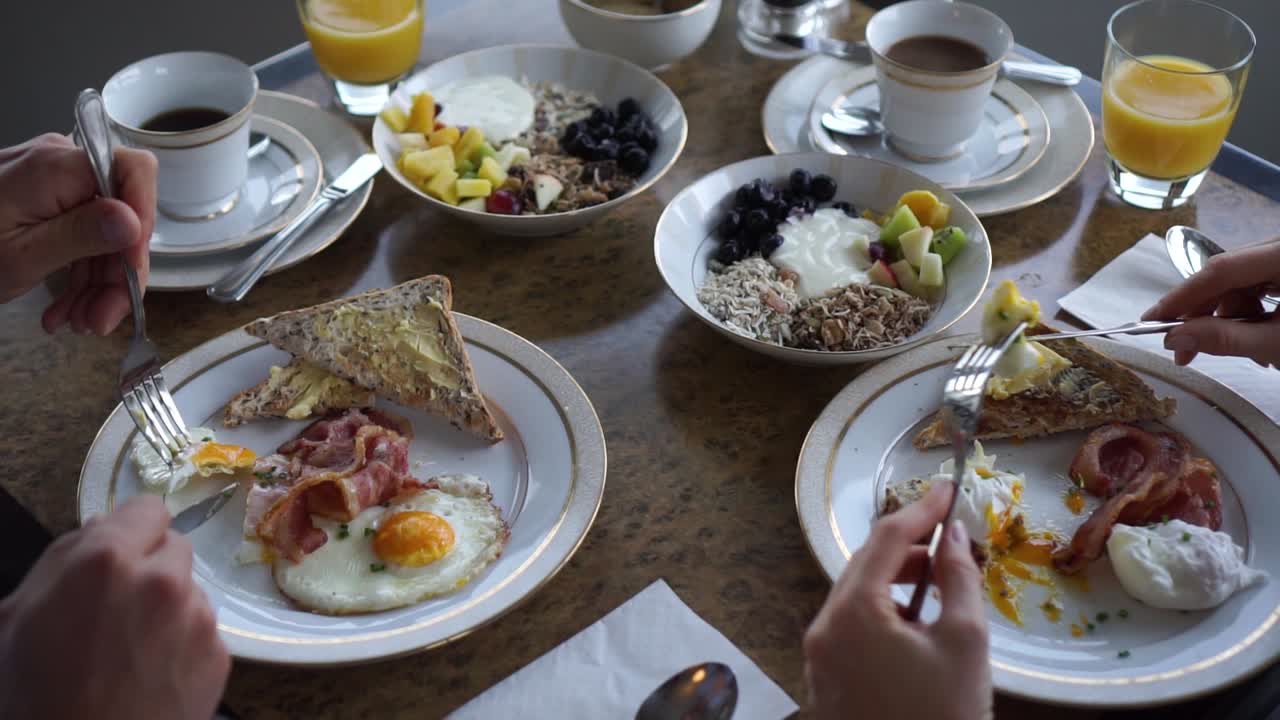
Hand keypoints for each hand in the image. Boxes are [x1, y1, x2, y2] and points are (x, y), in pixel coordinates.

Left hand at [0, 133, 155, 334]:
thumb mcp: (20, 256)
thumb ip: (80, 235)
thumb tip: (133, 222)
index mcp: (57, 168)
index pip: (134, 173)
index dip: (145, 219)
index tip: (132, 269)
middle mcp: (60, 164)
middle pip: (122, 212)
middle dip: (117, 271)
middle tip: (103, 319)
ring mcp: (52, 181)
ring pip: (106, 230)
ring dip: (98, 282)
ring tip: (79, 323)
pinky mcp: (44, 198)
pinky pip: (81, 231)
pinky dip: (78, 272)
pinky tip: (64, 308)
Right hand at [0, 496, 229, 719]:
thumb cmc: (34, 695)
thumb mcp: (17, 617)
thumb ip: (62, 559)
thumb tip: (100, 527)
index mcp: (104, 561)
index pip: (146, 509)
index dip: (131, 529)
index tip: (121, 549)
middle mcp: (162, 579)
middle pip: (173, 546)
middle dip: (150, 566)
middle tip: (118, 606)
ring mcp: (197, 616)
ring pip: (190, 588)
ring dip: (169, 604)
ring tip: (132, 646)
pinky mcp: (219, 653)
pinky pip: (204, 628)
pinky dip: (184, 640)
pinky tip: (152, 670)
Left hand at [803, 485, 990, 719]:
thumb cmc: (946, 715)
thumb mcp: (965, 642)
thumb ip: (958, 578)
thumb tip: (953, 534)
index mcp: (851, 613)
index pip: (884, 539)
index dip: (919, 509)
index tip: (948, 489)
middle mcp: (823, 629)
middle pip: (863, 565)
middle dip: (906, 544)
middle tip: (948, 535)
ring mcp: (819, 657)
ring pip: (856, 596)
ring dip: (895, 579)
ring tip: (939, 579)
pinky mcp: (826, 681)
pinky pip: (851, 627)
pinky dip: (882, 611)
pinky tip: (917, 619)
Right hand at [1143, 240, 1279, 366]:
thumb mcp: (1276, 343)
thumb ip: (1227, 339)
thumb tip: (1173, 339)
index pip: (1220, 269)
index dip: (1183, 296)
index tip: (1152, 320)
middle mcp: (1278, 247)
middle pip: (1225, 276)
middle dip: (1206, 315)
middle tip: (1186, 353)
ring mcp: (1277, 255)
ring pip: (1236, 282)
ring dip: (1229, 317)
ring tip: (1249, 353)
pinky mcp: (1279, 264)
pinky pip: (1251, 283)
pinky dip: (1246, 311)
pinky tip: (1255, 333)